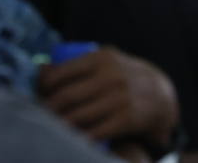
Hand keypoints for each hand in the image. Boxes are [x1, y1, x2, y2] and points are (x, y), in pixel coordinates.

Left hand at [37, 46, 178, 146]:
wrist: (160, 95)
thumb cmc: (122, 77)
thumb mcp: (104, 62)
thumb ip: (77, 64)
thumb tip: (40, 69)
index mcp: (101, 58)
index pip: (62, 72)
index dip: (43, 87)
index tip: (37, 95)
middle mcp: (110, 76)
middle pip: (67, 96)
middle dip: (47, 109)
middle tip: (37, 116)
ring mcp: (119, 98)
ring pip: (78, 116)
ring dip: (59, 125)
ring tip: (48, 129)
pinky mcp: (126, 118)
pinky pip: (95, 132)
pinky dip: (78, 138)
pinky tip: (68, 140)